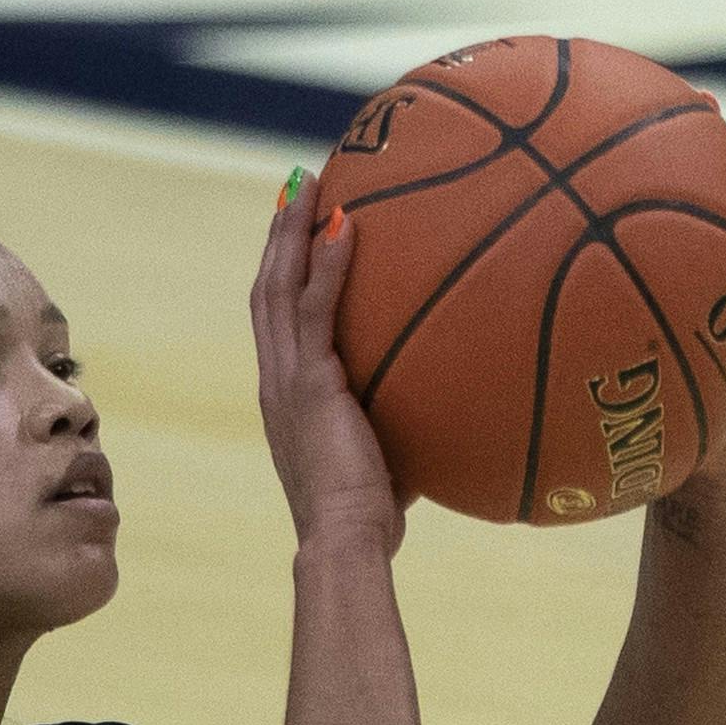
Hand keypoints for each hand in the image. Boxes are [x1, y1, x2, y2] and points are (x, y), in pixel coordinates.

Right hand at [251, 169, 407, 557]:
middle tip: (295, 186)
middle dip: (280, 233)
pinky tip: (347, 224)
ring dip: (293, 230)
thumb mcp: (387, 457)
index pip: (276, 320)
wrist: (345, 542)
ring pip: (279, 287)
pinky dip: (327, 263)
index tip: (295, 231)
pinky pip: (315, 309)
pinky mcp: (308, 385)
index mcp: (285, 395)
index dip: (282, 271)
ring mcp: (286, 380)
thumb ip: (406, 425)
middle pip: (267, 287)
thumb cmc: (373, 516)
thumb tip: (457, 410)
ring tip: (309, 182)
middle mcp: (275, 380)